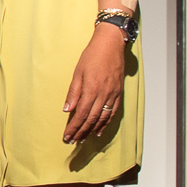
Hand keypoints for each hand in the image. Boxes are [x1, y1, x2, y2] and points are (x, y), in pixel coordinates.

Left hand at [62, 26, 128, 143]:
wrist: (111, 45)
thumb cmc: (92, 56)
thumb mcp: (78, 72)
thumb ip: (74, 93)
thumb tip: (67, 110)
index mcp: (91, 89)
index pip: (81, 114)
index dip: (74, 127)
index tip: (67, 136)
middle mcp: (104, 94)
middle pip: (92, 119)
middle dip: (81, 132)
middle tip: (73, 141)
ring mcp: (113, 94)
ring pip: (103, 118)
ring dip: (92, 130)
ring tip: (84, 139)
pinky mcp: (119, 93)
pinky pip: (112, 112)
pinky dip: (106, 123)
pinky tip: (99, 129)